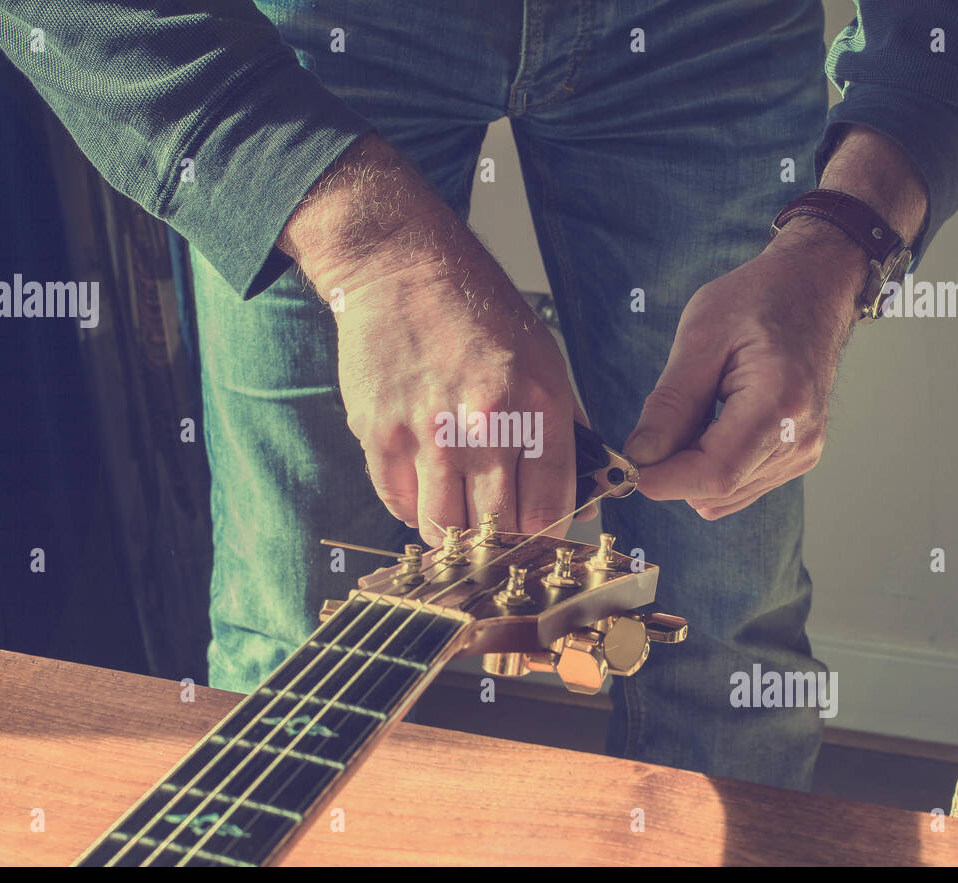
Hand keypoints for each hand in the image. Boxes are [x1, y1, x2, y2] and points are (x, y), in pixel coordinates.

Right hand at [279, 135, 588, 545]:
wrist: (401, 268)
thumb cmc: (478, 311)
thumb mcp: (545, 359)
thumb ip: (564, 429)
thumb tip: (578, 493)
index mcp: (536, 404)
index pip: (550, 510)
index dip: (547, 534)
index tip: (539, 533)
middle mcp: (483, 424)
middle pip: (498, 530)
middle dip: (502, 539)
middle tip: (499, 530)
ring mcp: (427, 434)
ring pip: (446, 530)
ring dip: (456, 533)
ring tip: (461, 513)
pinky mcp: (379, 434)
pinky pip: (399, 505)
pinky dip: (415, 508)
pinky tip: (426, 488)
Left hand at [624, 125, 927, 520]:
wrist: (812, 288)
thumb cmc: (759, 300)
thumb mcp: (700, 337)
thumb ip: (670, 403)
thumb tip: (640, 456)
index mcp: (779, 404)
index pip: (716, 472)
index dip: (664, 479)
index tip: (625, 466)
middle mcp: (798, 440)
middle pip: (717, 489)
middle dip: (671, 472)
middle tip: (653, 429)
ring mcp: (802, 453)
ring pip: (724, 495)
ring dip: (691, 470)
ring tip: (691, 416)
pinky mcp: (796, 457)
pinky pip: (740, 485)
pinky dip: (710, 468)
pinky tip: (709, 428)